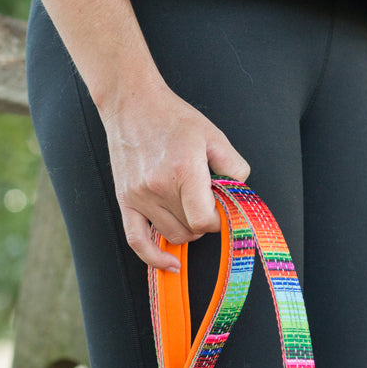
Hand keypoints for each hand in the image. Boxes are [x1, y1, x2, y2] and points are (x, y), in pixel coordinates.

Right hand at [99, 77, 249, 270]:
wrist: (131, 103)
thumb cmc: (175, 119)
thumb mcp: (215, 136)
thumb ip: (235, 168)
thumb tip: (242, 195)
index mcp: (182, 172)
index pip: (205, 221)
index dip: (219, 221)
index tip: (221, 208)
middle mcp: (157, 187)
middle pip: (191, 230)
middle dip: (205, 222)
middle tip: (207, 203)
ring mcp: (138, 196)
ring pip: (172, 236)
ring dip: (188, 231)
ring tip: (190, 209)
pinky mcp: (125, 199)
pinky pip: (136, 240)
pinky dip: (154, 257)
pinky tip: (170, 264)